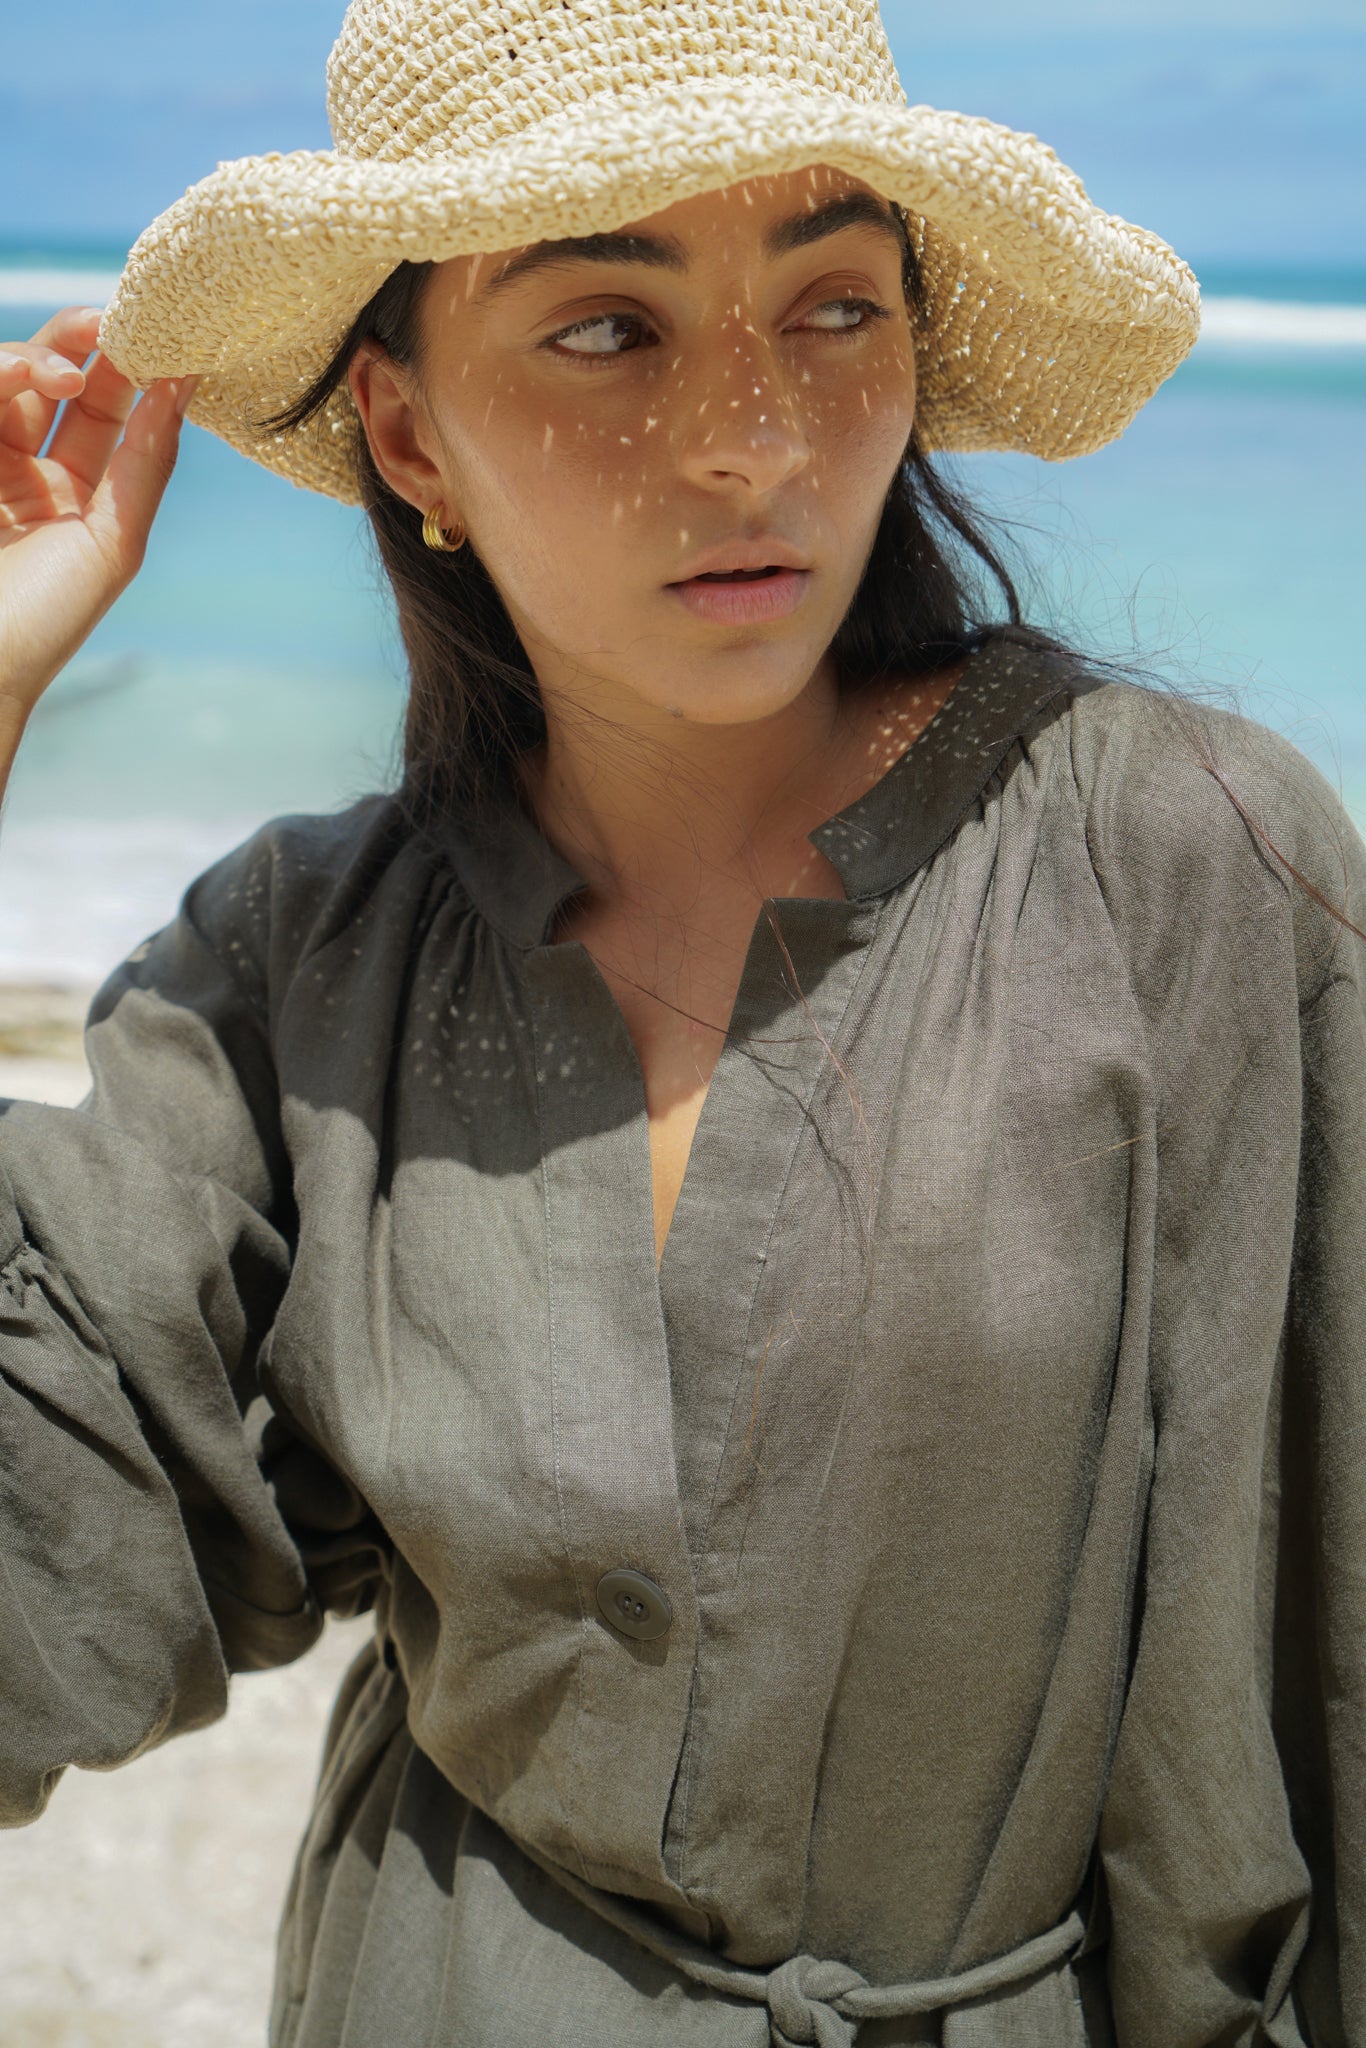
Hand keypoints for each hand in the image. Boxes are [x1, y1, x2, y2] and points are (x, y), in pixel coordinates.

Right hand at [0, 305, 196, 716]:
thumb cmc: (46, 620)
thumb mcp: (112, 542)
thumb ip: (145, 463)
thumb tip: (182, 387)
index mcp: (74, 492)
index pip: (101, 407)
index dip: (126, 366)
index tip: (162, 334)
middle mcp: (25, 470)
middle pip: (51, 376)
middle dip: (79, 340)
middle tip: (109, 321)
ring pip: (5, 378)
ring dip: (34, 357)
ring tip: (62, 371)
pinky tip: (29, 375)